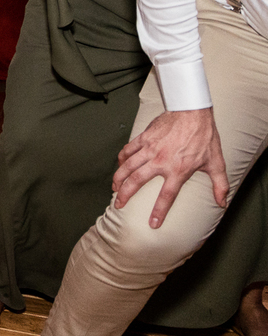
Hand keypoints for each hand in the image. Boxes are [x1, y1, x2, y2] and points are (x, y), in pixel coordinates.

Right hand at [113, 108, 227, 227]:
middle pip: (136, 181)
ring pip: (127, 166)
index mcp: (178, 170)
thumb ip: (219, 184)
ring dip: (118, 178)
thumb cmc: (204, 137)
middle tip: (118, 204)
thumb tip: (222, 203)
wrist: (192, 112)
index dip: (158, 211)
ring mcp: (149, 149)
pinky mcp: (144, 138)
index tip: (152, 223)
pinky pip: (128, 150)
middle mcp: (160, 161)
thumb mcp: (216, 162)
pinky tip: (119, 165)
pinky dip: (121, 159)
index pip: (166, 196)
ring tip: (113, 188)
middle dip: (125, 195)